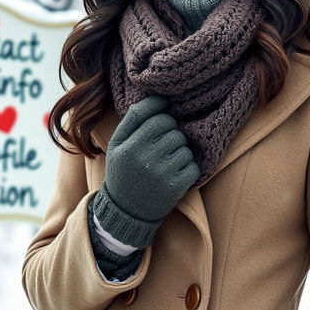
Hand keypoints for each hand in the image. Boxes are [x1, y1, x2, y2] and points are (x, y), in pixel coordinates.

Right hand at [92, 95, 199, 247]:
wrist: (126, 212)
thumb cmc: (123, 171)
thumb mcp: (117, 145)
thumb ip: (132, 120)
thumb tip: (157, 98)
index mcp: (128, 146)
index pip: (155, 117)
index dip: (162, 116)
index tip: (162, 121)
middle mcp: (144, 157)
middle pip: (172, 129)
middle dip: (171, 133)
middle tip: (162, 146)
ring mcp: (162, 172)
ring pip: (184, 146)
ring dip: (180, 151)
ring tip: (167, 162)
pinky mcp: (176, 186)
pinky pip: (193, 165)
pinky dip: (188, 168)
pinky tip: (174, 174)